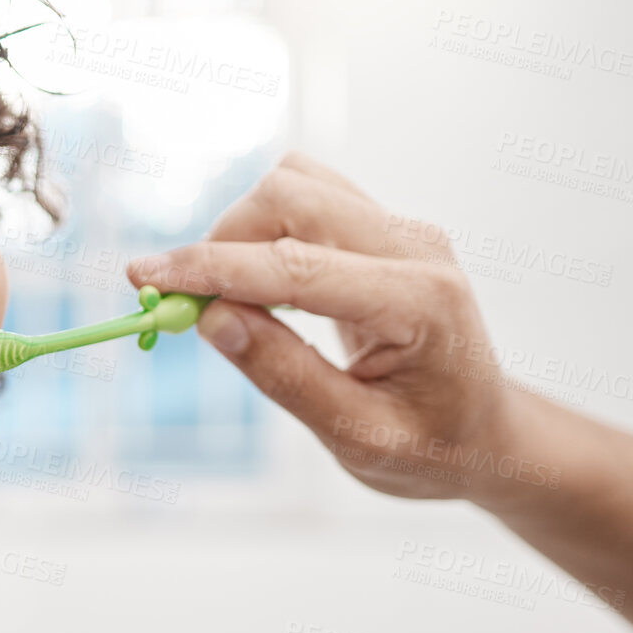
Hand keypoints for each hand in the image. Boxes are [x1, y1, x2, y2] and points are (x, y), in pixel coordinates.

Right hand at [126, 152, 550, 504]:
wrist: (486, 432)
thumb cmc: (432, 447)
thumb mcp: (358, 438)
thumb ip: (286, 377)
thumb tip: (211, 320)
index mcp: (420, 304)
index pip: (295, 267)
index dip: (210, 270)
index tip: (145, 278)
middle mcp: (415, 248)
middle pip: (290, 196)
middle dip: (222, 243)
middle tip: (184, 306)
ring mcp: (402, 230)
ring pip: (295, 185)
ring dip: (242, 233)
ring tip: (229, 302)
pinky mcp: (383, 227)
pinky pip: (308, 198)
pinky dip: (264, 232)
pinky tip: (260, 287)